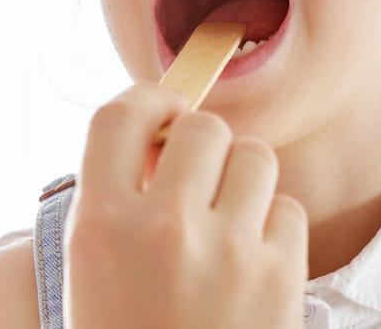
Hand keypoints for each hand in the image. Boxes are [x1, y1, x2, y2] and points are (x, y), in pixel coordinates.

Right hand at [64, 83, 307, 328]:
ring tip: (227, 220)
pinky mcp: (282, 278)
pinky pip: (289, 209)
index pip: (120, 114)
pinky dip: (273, 228)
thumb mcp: (91, 272)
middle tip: (195, 179)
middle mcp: (163, 227)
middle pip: (201, 126)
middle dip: (201, 147)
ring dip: (242, 180)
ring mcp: (228, 252)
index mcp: (100, 224)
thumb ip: (115, 201)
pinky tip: (252, 262)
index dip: (145, 102)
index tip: (159, 113)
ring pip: (254, 157)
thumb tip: (161, 134)